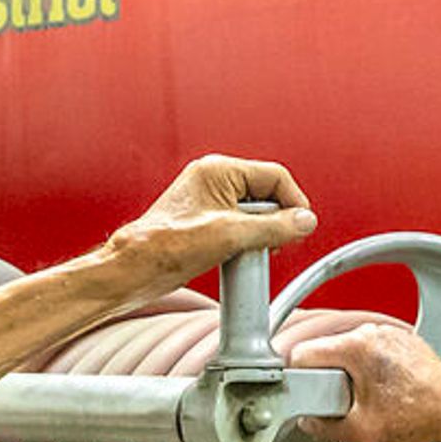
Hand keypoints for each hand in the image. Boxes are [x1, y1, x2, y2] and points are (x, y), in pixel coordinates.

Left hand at [103, 156, 314, 290]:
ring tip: (254, 252)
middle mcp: (214, 181)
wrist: (136, 271)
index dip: (294, 202)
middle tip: (275, 244)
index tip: (302, 226)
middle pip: (267, 195)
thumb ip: (275, 227)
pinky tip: (241, 257)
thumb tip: (304, 222)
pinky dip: (248, 243)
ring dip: (262, 235)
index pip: (275, 176)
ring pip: (255, 214)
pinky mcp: (207, 225)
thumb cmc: (167, 247)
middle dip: (276, 221)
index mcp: (219, 170)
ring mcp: (210, 204)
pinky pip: (241, 228)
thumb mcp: (231, 235)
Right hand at [290, 320, 440, 441]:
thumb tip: (309, 421)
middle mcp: (372, 332)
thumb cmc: (419, 415)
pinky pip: (367, 348)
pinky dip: (364, 365)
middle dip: (321, 374)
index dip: (295, 375)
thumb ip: (323, 427)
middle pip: (324, 347)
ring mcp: (387, 332)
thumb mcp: (362, 431)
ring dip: (343, 369)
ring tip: (361, 395)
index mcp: (358, 346)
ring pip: (345, 347)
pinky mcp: (399, 338)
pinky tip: (376, 388)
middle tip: (335, 399)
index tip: (299, 390)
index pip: (304, 352)